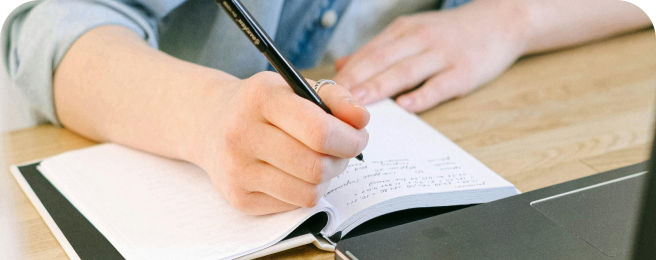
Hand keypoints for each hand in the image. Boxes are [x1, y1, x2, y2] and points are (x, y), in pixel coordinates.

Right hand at [191, 72, 368, 214]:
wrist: (211, 124)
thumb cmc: (264, 106)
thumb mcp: (296, 88)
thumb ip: (336, 99)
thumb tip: (361, 120)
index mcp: (260, 98)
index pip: (318, 131)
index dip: (349, 139)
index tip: (358, 137)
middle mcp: (242, 133)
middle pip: (316, 166)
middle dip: (341, 161)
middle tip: (341, 151)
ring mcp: (237, 169)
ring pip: (309, 192)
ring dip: (326, 179)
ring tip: (319, 161)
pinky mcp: (239, 198)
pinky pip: (295, 205)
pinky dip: (306, 191)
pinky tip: (296, 173)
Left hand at [333, 0, 529, 111]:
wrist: (501, 21)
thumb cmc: (450, 33)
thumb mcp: (412, 33)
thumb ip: (377, 51)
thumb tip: (341, 66)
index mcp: (403, 31)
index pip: (368, 53)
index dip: (345, 73)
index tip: (323, 92)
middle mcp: (420, 39)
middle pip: (381, 61)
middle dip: (355, 81)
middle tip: (332, 101)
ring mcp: (443, 55)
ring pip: (405, 72)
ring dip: (380, 88)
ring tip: (358, 104)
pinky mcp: (464, 72)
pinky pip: (439, 85)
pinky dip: (422, 96)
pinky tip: (405, 107)